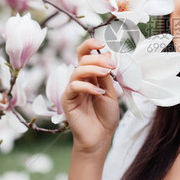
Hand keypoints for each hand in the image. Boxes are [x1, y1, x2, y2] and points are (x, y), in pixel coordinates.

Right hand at [61, 38, 118, 155]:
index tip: (102, 43)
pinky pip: (74, 86)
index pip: (84, 54)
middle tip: (111, 65)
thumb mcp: (111, 92)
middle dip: (97, 59)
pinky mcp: (67, 100)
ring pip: (78, 70)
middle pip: (82, 59)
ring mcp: (72, 89)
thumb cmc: (105, 115)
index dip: (90, 44)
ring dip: (94, 69)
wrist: (101, 137)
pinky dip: (88, 86)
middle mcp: (79, 80)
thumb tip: (107, 54)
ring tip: (107, 74)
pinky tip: (99, 93)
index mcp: (90, 75)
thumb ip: (106, 76)